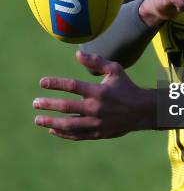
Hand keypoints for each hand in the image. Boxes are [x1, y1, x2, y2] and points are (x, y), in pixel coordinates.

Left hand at [33, 51, 156, 139]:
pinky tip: (52, 129)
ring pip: (69, 125)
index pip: (73, 86)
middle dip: (48, 105)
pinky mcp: (98, 133)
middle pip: (67, 107)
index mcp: (99, 91)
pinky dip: (63, 133)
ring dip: (51, 122)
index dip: (56, 83)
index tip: (42, 82)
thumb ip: (97, 62)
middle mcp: (96, 108)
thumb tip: (77, 54)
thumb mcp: (115, 70)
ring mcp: (96, 122)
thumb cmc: (126, 87)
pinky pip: (77, 135)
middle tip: (35, 103)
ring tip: (38, 119)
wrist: (142, 111)